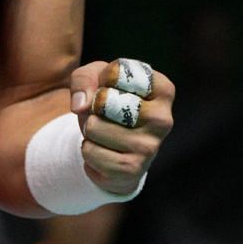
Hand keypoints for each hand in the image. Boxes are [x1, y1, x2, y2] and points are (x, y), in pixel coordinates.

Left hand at [68, 58, 174, 195]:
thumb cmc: (107, 103)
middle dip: (93, 106)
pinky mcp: (133, 170)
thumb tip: (79, 106)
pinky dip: (88, 150)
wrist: (112, 147)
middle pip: (104, 101)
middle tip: (105, 113)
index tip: (111, 85)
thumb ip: (84, 79)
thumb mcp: (95, 79)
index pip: (120, 73)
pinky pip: (89, 151)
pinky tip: (104, 151)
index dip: (104, 77)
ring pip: (93, 127)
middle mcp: (163, 119)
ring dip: (89, 130)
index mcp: (162, 90)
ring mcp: (150, 147)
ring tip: (104, 133)